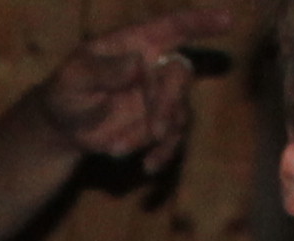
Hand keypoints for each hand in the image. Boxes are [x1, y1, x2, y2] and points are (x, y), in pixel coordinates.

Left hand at [31, 8, 226, 169]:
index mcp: (137, 43)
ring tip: (118, 148)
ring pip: (179, 112)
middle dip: (169, 104)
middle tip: (155, 129)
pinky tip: (147, 166)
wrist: (65, 127)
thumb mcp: (74, 77)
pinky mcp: (158, 126)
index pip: (173, 28)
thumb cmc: (67, 90)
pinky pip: (173, 139)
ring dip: (156, 134)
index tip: (228, 20)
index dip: (201, 23)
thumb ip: (102, 69)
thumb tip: (137, 64)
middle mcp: (154, 67)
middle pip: (180, 77)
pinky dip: (162, 153)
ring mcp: (159, 98)